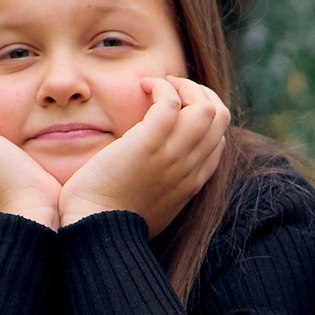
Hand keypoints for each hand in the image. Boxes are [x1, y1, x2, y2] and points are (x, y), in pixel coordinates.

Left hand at [60, 76, 229, 233]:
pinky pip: (170, 102)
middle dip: (200, 94)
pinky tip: (144, 86)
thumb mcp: (152, 207)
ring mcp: (173, 155)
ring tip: (160, 85)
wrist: (95, 229)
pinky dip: (161, 87)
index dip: (204, 117)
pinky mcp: (149, 143)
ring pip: (205, 107)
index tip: (178, 109)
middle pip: (220, 118)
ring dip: (185, 86)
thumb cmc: (110, 220)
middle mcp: (190, 167)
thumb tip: (157, 177)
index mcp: (192, 183)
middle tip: (173, 89)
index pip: (218, 140)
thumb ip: (163, 188)